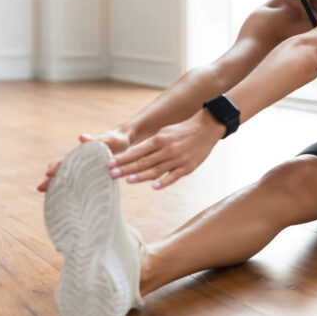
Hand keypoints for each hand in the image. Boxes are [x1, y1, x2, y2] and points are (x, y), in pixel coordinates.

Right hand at [37, 129, 129, 191]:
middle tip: (40, 189)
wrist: (124, 142)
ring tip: (48, 196)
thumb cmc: (115, 140)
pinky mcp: (92, 176)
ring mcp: (85, 169)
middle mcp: (80, 162)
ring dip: (58, 185)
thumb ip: (95, 139)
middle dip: (51, 179)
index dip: (56, 167)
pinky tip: (68, 198)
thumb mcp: (107, 139)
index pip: (65, 161)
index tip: (47, 173)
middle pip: (63, 171)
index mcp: (81, 153)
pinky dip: (72, 189)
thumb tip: (81, 137)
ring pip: (69, 178)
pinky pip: (80, 184)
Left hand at [107, 110, 223, 188]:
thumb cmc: (182, 131)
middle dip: (126, 168)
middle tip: (111, 173)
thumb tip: (133, 156)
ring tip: (128, 180)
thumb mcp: (165, 132)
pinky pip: (173, 176)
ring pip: (156, 170)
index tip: (109, 163)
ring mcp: (178, 159)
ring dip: (141, 176)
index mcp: (160, 139)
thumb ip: (151, 145)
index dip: (123, 158)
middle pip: (143, 161)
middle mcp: (167, 149)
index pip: (137, 151)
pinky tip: (153, 187)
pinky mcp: (188, 167)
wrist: (206, 128)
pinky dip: (163, 182)